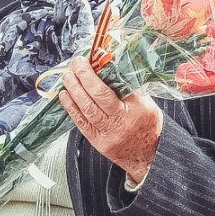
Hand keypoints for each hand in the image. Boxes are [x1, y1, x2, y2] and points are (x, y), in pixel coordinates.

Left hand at [59, 57, 161, 183]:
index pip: (116, 87)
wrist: (149, 156)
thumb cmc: (148, 125)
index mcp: (137, 109)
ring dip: (74, 90)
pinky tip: (65, 96)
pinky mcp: (99, 143)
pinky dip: (71, 108)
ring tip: (67, 76)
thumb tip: (110, 66)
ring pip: (87, 110)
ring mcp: (108, 134)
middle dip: (84, 77)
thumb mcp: (147, 104)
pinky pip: (82, 123)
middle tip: (75, 64)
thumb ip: (130, 87)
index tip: (89, 60)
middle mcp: (122, 122)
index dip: (98, 74)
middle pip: (98, 97)